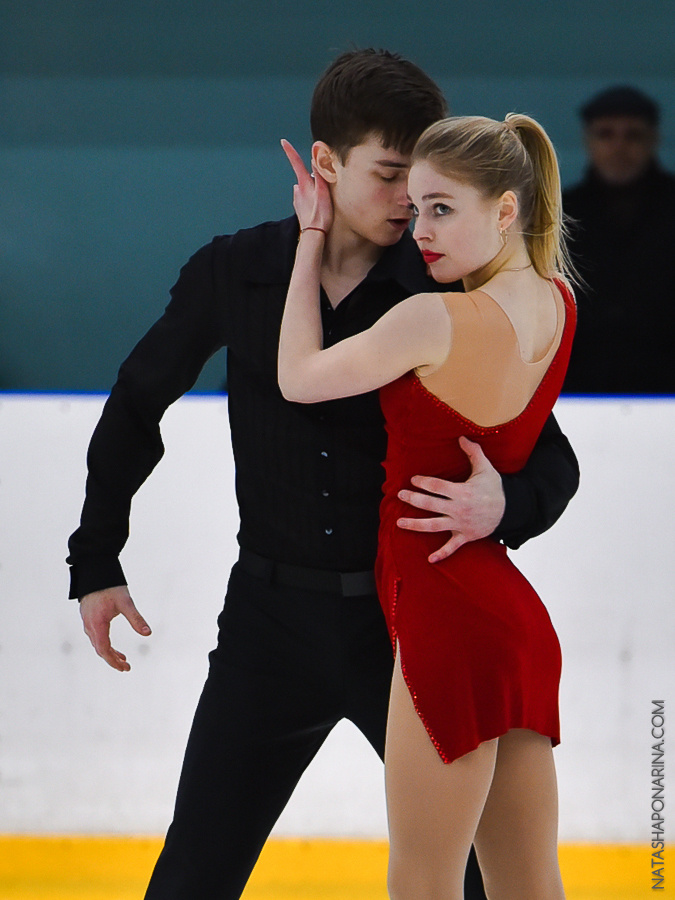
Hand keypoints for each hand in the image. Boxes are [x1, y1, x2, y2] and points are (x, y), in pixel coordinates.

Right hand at [79, 585, 151, 671]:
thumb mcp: (126, 602)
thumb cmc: (110, 587)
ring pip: (98, 644)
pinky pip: (95, 637)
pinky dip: (105, 644)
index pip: (104, 649)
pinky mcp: (88, 618)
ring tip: (123, 658)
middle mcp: (90, 626)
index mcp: (98, 624)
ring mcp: (87, 622)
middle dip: (113, 660)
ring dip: (109, 653)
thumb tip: (148, 633)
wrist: (94, 572)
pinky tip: (112, 645)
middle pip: (100, 649)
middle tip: (126, 667)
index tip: (125, 667)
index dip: (114, 661)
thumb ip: (136, 618)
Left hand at [281, 139, 332, 233]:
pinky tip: (317, 207)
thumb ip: (319, 175)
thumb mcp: (323, 192)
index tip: (283, 141)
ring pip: (305, 188)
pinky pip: (305, 198)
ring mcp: (297, 199)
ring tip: (322, 200)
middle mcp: (297, 190)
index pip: (296, 163)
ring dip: (312, 189)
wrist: (314, 235)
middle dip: (313, 177)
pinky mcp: (299, 208)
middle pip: (305, 176)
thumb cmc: (320, 215)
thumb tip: (315, 158)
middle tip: (324, 187)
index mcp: (304, 184)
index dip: (290, 151)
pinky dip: (310, 199)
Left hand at [397, 436, 505, 562]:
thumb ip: (473, 452)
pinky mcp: (465, 536)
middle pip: (430, 505)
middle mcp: (459, 509)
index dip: (423, 482)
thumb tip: (461, 437)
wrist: (510, 509)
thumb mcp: (485, 468)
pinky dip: (442, 554)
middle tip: (400, 495)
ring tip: (399, 523)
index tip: (413, 479)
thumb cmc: (495, 487)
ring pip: (434, 526)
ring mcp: (461, 524)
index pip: (437, 486)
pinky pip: (452, 547)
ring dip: (415, 525)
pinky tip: (430, 560)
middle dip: (413, 499)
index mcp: (462, 492)